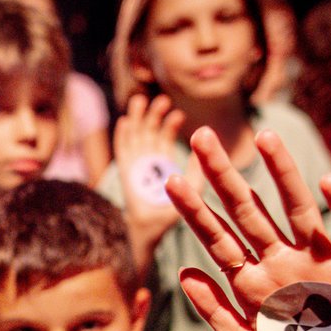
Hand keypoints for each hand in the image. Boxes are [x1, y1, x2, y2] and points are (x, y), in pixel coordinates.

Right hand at [114, 93, 187, 259]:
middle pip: (148, 131)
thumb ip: (198, 171)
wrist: (149, 231)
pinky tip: (125, 122)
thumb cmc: (171, 215)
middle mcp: (147, 161)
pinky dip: (122, 136)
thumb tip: (209, 149)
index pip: (165, 137)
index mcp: (163, 163)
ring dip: (137, 118)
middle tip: (162, 100)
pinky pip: (121, 151)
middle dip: (154, 115)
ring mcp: (134, 165)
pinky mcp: (125, 172)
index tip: (179, 113)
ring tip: (141, 100)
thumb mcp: (192, 190)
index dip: (170, 124)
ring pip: (134, 135)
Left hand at [165, 127, 330, 330]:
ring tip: (265, 138)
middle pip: (248, 213)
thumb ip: (219, 317)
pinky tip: (326, 184)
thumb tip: (185, 273)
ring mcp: (323, 264)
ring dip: (282, 174)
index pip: (218, 241)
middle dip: (225, 176)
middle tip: (201, 136)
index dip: (196, 212)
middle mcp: (284, 266)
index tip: (172, 181)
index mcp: (254, 286)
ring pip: (298, 210)